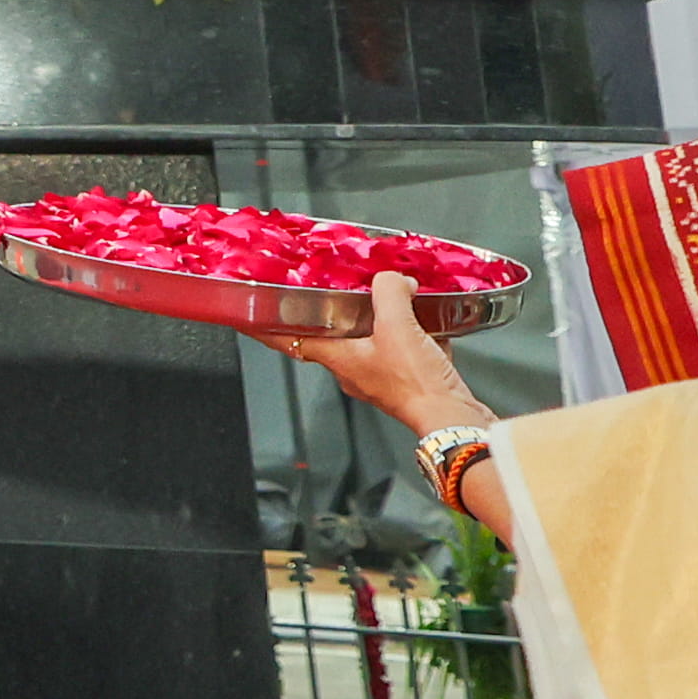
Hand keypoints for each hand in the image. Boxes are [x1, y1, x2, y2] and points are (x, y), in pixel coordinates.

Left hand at [242, 274, 496, 444]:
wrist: (454, 418)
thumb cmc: (418, 387)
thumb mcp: (397, 327)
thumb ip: (388, 293)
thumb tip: (392, 279)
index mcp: (338, 358)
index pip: (287, 338)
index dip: (264, 326)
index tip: (243, 315)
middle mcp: (352, 369)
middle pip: (326, 335)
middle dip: (323, 312)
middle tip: (319, 290)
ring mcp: (378, 376)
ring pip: (363, 339)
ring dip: (369, 318)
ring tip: (380, 295)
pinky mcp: (405, 379)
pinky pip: (397, 347)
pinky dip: (404, 329)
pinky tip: (421, 318)